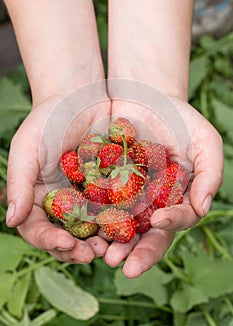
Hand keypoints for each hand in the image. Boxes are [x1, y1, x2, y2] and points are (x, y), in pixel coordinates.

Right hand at [6, 85, 110, 263]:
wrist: (81, 96)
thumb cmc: (48, 119)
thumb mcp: (28, 147)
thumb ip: (19, 182)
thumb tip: (11, 220)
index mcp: (38, 197)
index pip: (37, 228)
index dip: (49, 241)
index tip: (65, 244)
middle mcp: (62, 203)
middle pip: (66, 236)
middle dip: (77, 250)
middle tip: (91, 254)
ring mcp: (87, 197)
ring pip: (92, 229)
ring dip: (101, 242)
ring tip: (110, 248)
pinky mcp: (111, 188)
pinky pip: (116, 209)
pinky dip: (121, 221)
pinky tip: (130, 228)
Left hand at [103, 81, 222, 277]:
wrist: (145, 96)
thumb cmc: (179, 118)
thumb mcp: (204, 142)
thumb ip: (210, 175)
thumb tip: (202, 208)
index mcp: (178, 198)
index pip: (178, 219)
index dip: (171, 223)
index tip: (159, 220)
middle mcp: (153, 203)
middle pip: (148, 235)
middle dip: (139, 252)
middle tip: (127, 267)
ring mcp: (128, 197)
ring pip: (122, 227)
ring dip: (114, 244)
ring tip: (105, 255)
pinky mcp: (105, 186)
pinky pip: (99, 205)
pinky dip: (94, 219)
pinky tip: (86, 229)